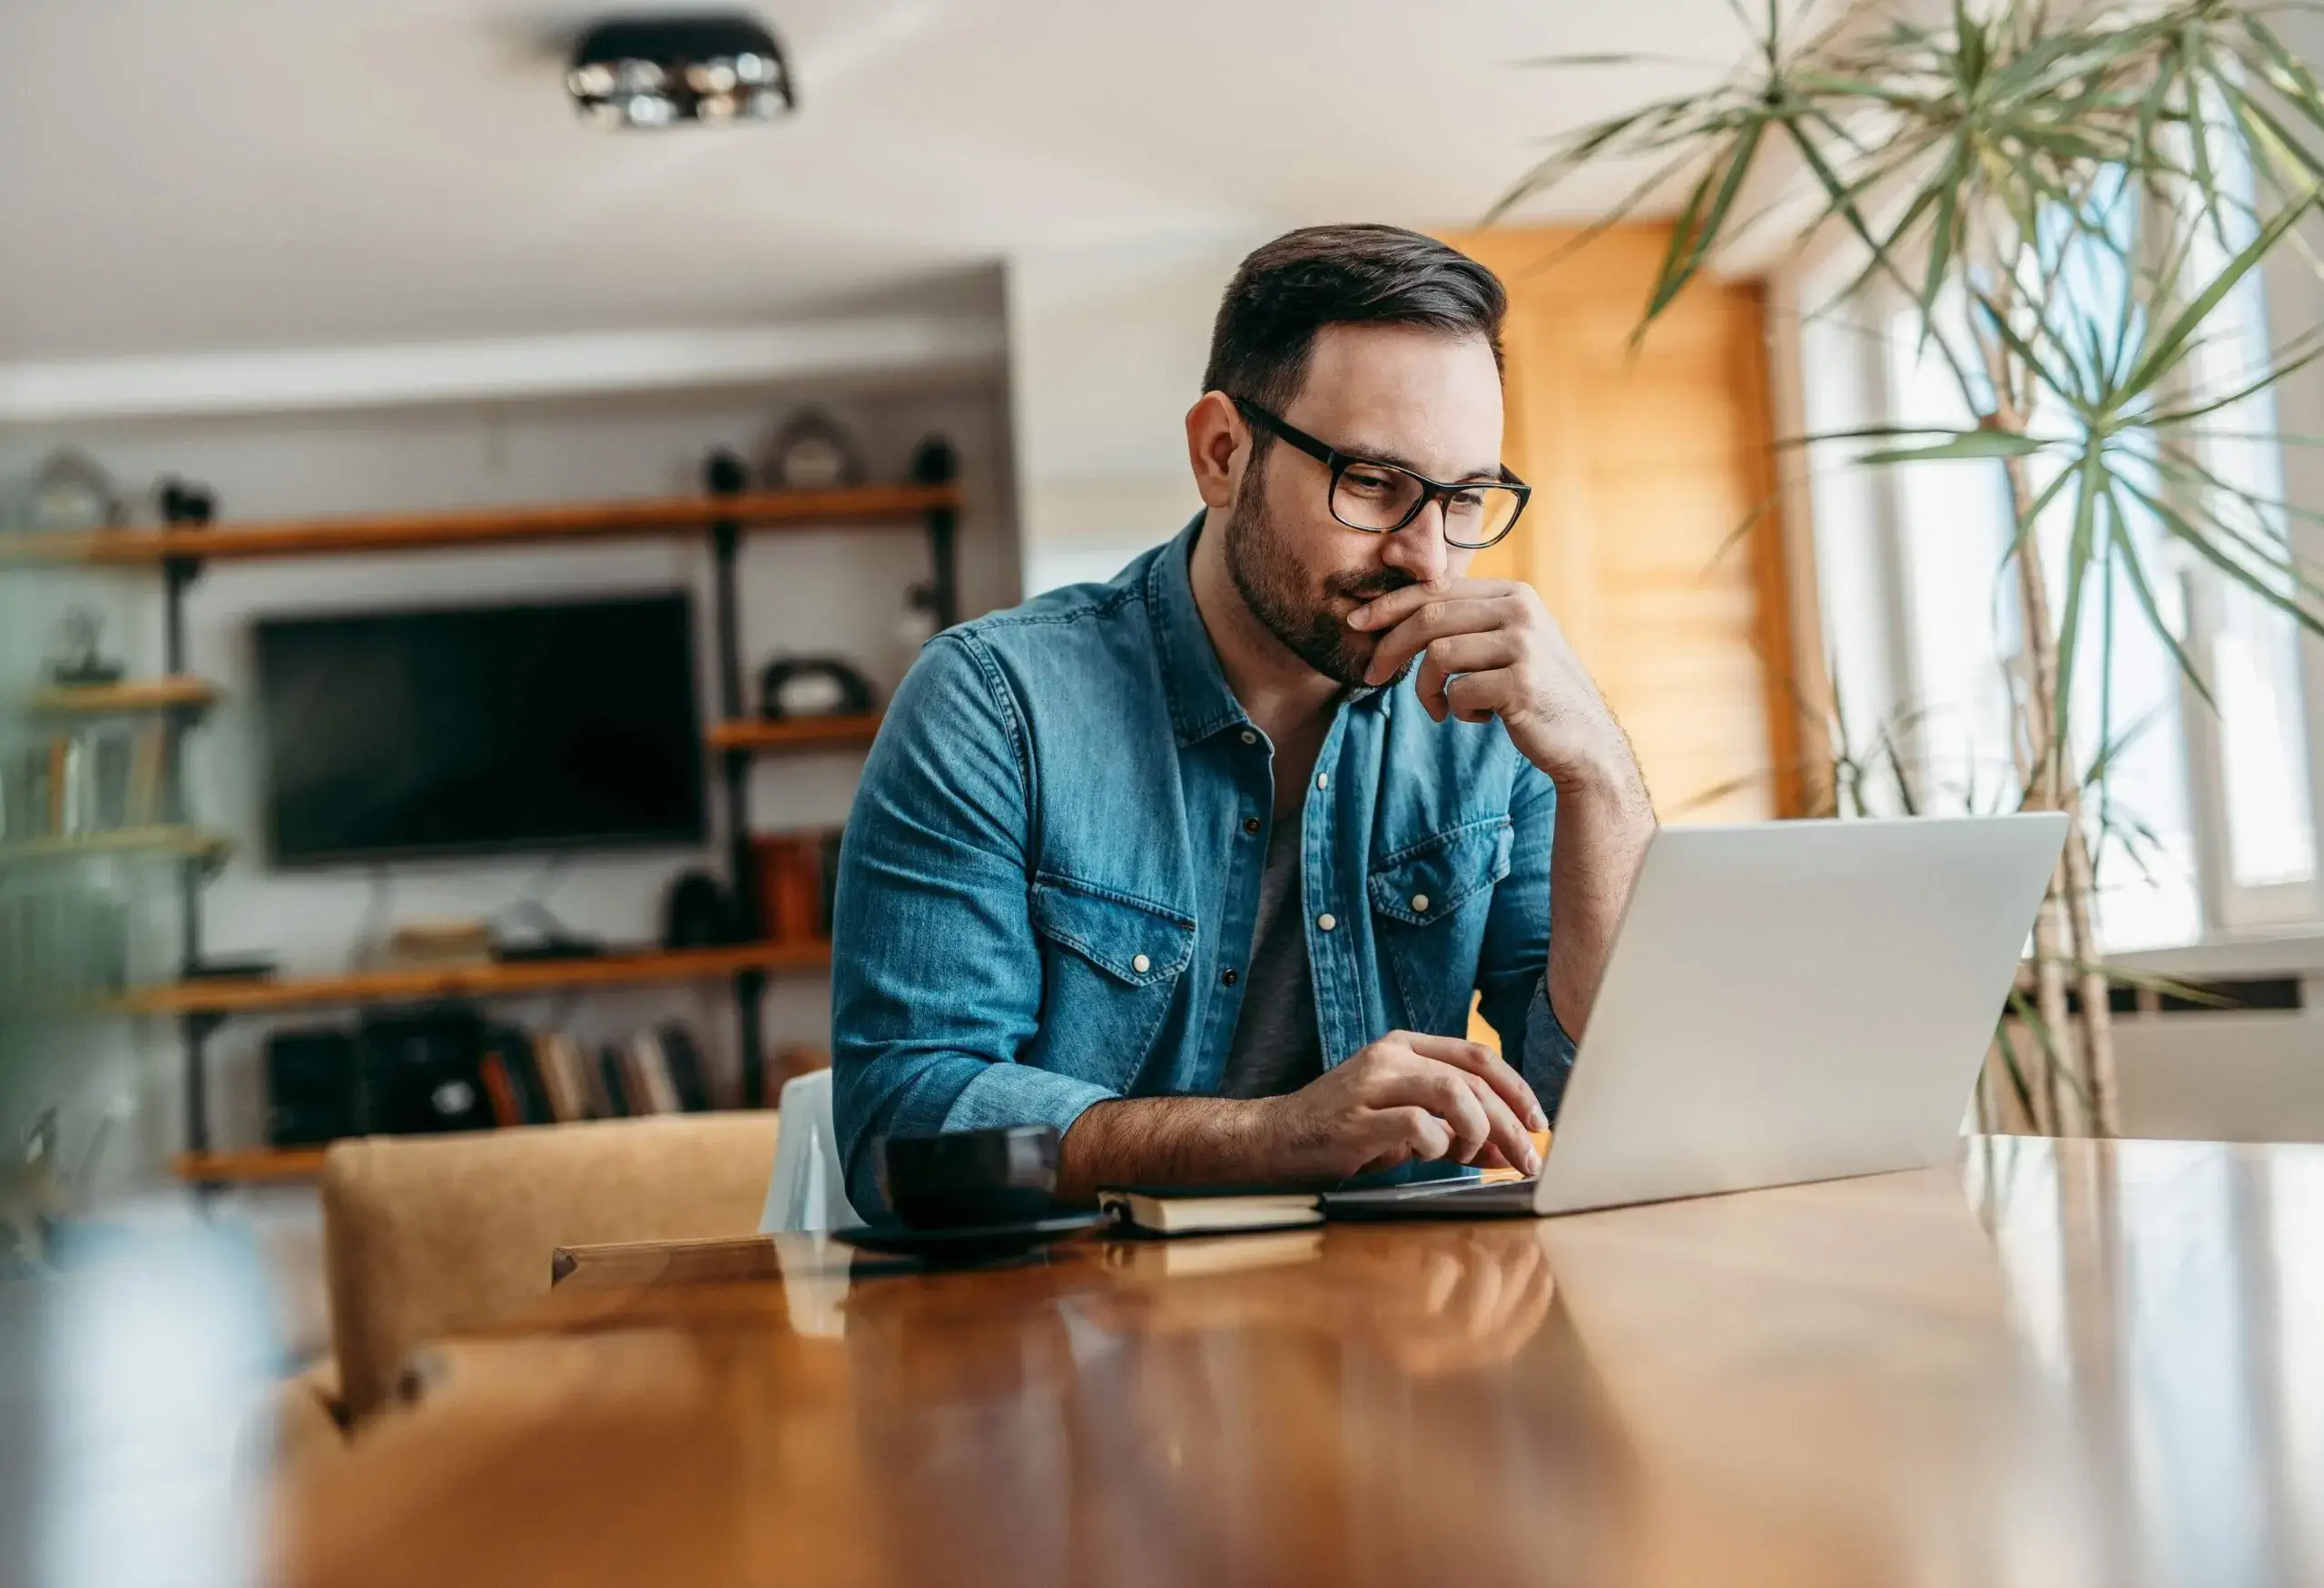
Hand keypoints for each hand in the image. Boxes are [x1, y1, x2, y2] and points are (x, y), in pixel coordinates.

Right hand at [1260, 1031, 1544, 1181]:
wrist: (1275, 1140)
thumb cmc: (1343, 1133)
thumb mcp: (1406, 1127)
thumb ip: (1456, 1132)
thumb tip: (1507, 1150)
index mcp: (1404, 1047)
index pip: (1477, 1056)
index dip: (1516, 1089)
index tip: (1537, 1123)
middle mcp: (1390, 1057)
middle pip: (1473, 1079)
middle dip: (1510, 1123)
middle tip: (1528, 1159)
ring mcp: (1371, 1084)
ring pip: (1453, 1093)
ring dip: (1478, 1130)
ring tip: (1474, 1156)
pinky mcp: (1357, 1118)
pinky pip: (1419, 1125)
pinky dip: (1439, 1145)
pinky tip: (1430, 1156)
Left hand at [1347, 576, 1630, 789]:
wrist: (1584, 741)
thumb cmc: (1533, 693)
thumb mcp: (1506, 645)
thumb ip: (1467, 623)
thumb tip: (1395, 612)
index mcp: (1514, 594)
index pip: (1438, 589)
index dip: (1391, 605)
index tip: (1357, 622)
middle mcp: (1520, 611)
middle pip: (1430, 617)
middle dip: (1391, 646)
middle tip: (1372, 674)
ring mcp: (1523, 645)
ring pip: (1439, 655)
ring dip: (1426, 689)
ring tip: (1442, 708)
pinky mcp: (1521, 683)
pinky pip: (1459, 692)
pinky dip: (1457, 711)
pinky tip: (1478, 719)